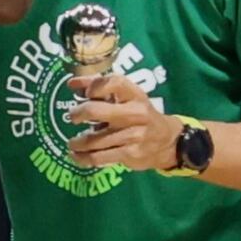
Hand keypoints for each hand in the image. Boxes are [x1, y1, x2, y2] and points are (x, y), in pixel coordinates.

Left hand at [63, 63, 196, 175]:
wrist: (167, 142)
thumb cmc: (140, 115)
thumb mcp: (128, 98)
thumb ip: (101, 87)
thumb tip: (72, 83)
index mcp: (134, 95)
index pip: (114, 82)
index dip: (95, 85)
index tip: (85, 93)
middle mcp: (135, 113)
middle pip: (95, 111)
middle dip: (78, 114)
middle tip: (73, 118)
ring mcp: (133, 135)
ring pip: (93, 139)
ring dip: (77, 142)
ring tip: (73, 142)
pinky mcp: (130, 154)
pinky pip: (99, 157)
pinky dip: (82, 158)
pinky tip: (76, 155)